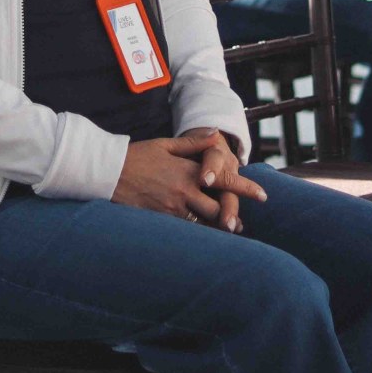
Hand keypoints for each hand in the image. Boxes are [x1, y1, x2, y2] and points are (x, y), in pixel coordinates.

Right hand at [112, 131, 265, 224]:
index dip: (245, 188)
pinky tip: (201, 237)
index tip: (263, 196)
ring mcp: (172, 207)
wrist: (108, 171)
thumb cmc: (137, 156)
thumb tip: (216, 134)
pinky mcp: (160, 219)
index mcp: (188, 170)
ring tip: (225, 233)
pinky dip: (195, 233)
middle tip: (238, 223)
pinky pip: (184, 230)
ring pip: (203, 223)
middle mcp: (184, 190)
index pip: (224, 180)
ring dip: (215, 228)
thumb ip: (194, 143)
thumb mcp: (166, 144)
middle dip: (230, 216)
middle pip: (218, 209)